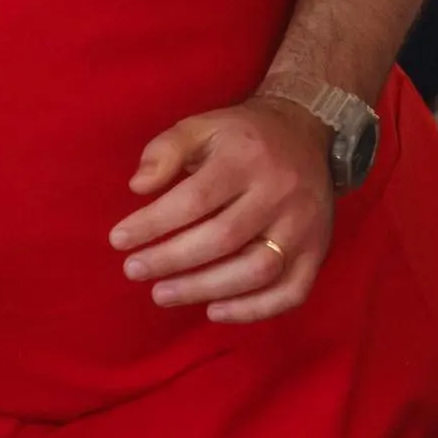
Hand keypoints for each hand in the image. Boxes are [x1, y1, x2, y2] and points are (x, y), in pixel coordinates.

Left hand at [110, 97, 333, 321]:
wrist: (306, 133)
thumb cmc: (241, 136)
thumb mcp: (200, 126)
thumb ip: (165, 150)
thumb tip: (138, 186)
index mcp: (247, 159)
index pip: (196, 199)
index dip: (154, 223)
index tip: (119, 239)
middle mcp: (281, 193)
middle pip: (223, 238)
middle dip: (172, 260)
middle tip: (134, 270)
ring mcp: (304, 227)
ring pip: (257, 270)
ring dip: (205, 289)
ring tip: (161, 294)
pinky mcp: (319, 252)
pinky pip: (292, 292)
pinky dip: (253, 310)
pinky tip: (214, 311)